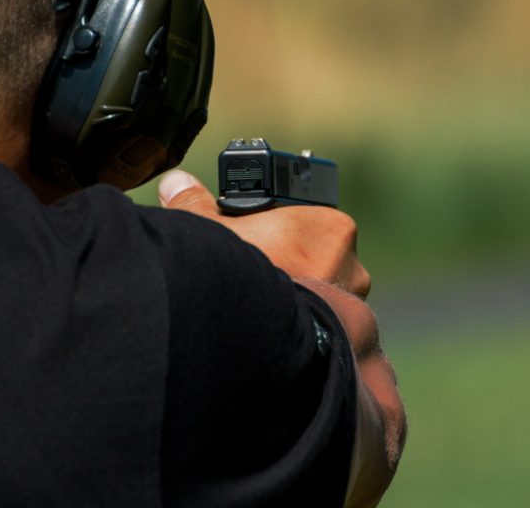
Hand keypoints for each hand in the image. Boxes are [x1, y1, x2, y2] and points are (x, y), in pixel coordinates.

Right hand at [158, 169, 404, 505]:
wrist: (251, 346)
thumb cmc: (237, 280)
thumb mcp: (208, 233)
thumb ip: (194, 204)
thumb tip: (176, 183)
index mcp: (332, 228)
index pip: (308, 223)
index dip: (278, 234)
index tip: (256, 246)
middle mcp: (353, 266)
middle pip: (317, 259)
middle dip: (288, 268)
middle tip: (256, 278)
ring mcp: (353, 307)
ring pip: (324, 294)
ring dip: (301, 303)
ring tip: (262, 313)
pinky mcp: (347, 340)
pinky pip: (327, 328)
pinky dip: (308, 332)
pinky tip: (276, 337)